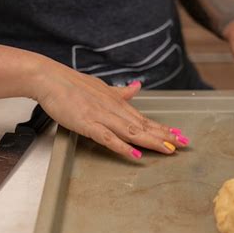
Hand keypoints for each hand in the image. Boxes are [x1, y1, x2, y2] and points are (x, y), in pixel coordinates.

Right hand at [27, 56, 188, 159]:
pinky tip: (135, 154)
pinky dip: (122, 146)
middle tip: (183, 144)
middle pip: (144, 126)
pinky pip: (108, 138)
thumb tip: (137, 87)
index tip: (178, 134)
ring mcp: (102, 117)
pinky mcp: (88, 124)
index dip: (162, 127)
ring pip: (132, 132)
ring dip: (152, 141)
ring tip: (169, 149)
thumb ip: (121, 91)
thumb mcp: (102, 87)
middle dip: (165, 136)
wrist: (50, 78)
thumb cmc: (73, 84)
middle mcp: (114, 110)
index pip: (145, 118)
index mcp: (118, 103)